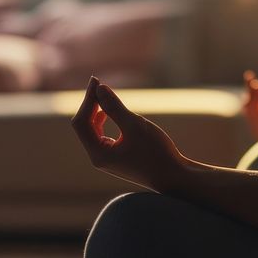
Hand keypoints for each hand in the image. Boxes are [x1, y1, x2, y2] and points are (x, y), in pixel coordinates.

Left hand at [71, 77, 185, 190]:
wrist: (175, 177)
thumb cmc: (157, 152)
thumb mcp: (135, 126)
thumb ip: (115, 107)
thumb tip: (99, 88)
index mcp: (98, 154)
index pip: (81, 122)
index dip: (87, 100)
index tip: (96, 80)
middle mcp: (99, 158)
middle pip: (84, 126)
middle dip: (91, 104)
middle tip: (99, 84)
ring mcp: (107, 159)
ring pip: (93, 130)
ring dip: (97, 111)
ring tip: (106, 96)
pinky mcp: (117, 157)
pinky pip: (103, 135)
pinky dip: (105, 121)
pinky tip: (114, 111)